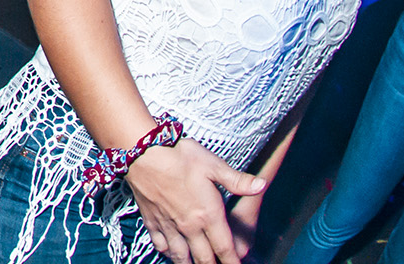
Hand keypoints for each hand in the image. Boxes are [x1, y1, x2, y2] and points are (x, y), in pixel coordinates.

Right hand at [123, 138, 264, 263]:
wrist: (141, 152)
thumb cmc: (178, 155)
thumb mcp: (212, 164)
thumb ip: (237, 180)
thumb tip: (262, 185)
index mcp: (208, 214)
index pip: (225, 249)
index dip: (233, 263)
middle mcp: (189, 225)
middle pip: (204, 258)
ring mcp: (169, 225)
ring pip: (181, 256)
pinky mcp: (151, 219)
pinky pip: (160, 244)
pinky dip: (167, 252)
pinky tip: (170, 253)